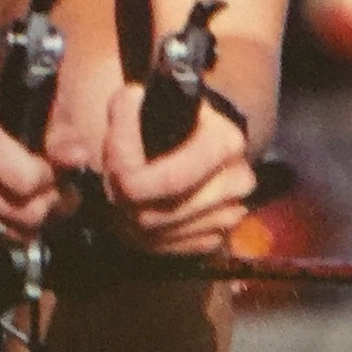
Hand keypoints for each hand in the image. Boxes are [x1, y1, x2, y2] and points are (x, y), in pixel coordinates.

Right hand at [0, 83, 63, 246]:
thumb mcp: (28, 106)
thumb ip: (57, 132)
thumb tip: (77, 158)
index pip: (25, 180)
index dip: (51, 179)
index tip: (57, 169)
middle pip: (22, 213)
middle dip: (49, 205)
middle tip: (57, 190)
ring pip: (9, 234)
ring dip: (31, 222)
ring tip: (35, 198)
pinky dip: (6, 230)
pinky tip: (8, 207)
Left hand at [97, 81, 254, 253]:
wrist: (197, 144)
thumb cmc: (167, 123)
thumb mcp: (146, 102)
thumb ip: (127, 105)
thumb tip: (126, 107)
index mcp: (226, 142)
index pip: (172, 179)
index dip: (132, 183)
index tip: (114, 176)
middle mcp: (238, 181)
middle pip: (159, 213)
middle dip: (125, 203)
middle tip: (113, 187)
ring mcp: (231, 214)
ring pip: (158, 235)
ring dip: (129, 222)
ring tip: (124, 199)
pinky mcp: (219, 238)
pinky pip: (169, 249)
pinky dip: (146, 237)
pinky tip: (142, 215)